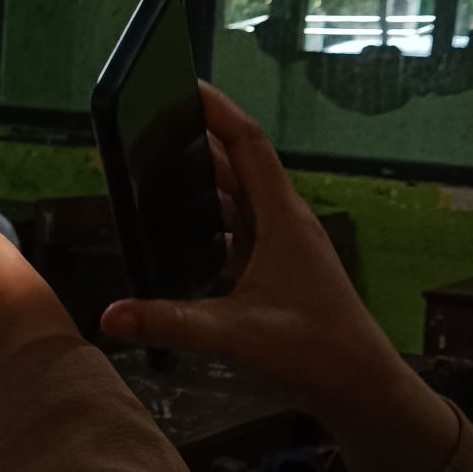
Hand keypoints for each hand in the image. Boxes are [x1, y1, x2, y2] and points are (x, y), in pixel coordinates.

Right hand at [102, 84, 403, 422]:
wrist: (361, 387)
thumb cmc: (316, 352)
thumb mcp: (234, 334)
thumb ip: (169, 321)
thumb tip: (111, 315)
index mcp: (281, 219)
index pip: (247, 144)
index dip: (216, 110)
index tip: (186, 85)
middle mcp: (284, 224)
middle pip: (238, 166)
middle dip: (199, 142)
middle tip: (157, 126)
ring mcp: (284, 247)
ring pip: (240, 199)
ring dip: (205, 183)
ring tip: (163, 172)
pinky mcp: (280, 270)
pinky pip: (241, 232)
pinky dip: (213, 224)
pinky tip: (189, 238)